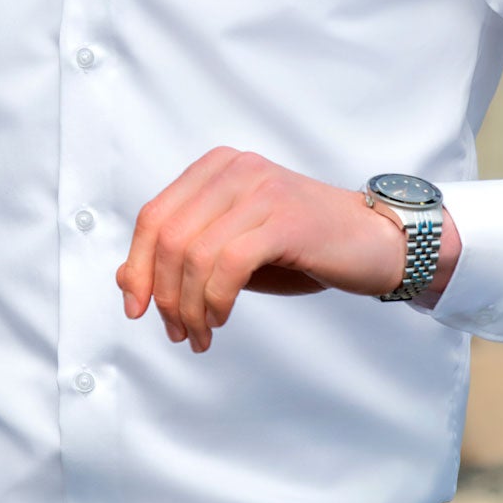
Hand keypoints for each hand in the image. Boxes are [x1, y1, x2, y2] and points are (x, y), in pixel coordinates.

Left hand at [117, 147, 460, 351]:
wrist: (377, 243)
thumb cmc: (304, 247)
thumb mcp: (233, 249)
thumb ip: (184, 257)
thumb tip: (126, 282)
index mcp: (216, 167)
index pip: (154, 216)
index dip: (138, 267)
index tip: (137, 309)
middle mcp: (234, 169)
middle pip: (169, 236)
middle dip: (164, 293)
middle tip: (177, 332)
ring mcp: (261, 189)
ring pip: (195, 253)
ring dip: (190, 306)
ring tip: (200, 335)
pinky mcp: (284, 218)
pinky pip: (228, 264)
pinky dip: (215, 301)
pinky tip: (221, 320)